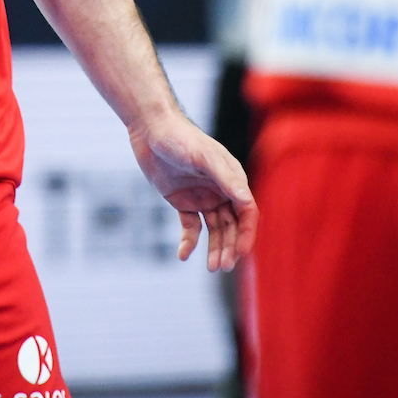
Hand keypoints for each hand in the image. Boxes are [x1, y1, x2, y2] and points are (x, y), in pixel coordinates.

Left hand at [128, 111, 257, 272]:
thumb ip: (226, 178)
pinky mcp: (182, 201)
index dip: (246, 233)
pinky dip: (189, 241)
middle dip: (229, 246)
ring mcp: (201, 196)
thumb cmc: (181, 138)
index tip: (239, 253)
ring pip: (213, 229)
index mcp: (232, 179)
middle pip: (231, 225)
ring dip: (213, 248)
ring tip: (210, 267)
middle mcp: (220, 190)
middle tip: (222, 266)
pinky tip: (183, 254)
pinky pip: (190, 226)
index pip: (246, 211)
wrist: (150, 129)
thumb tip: (246, 200)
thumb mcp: (204, 156)